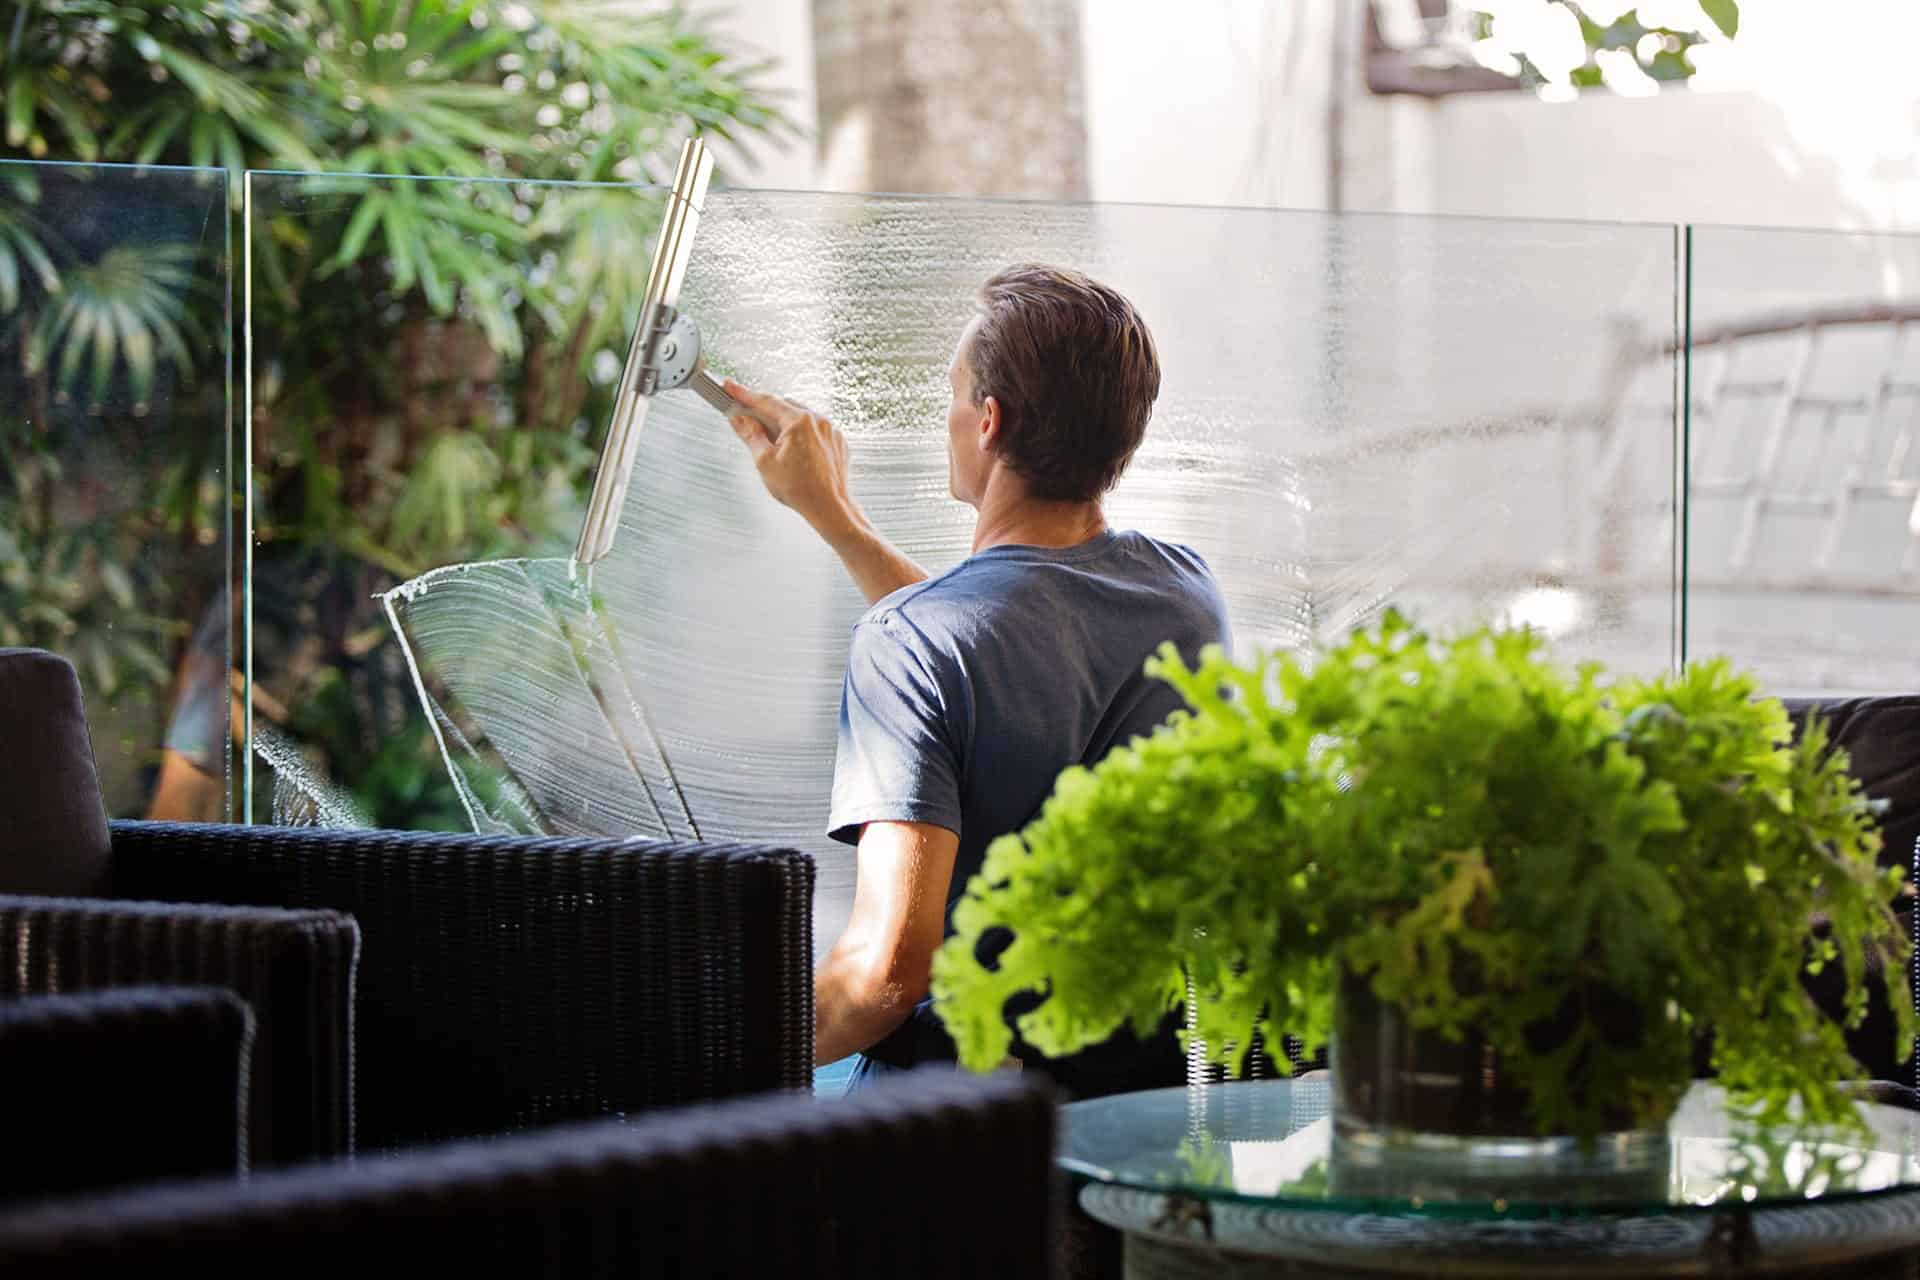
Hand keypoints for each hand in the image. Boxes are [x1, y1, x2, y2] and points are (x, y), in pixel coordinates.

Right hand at [723, 379, 853, 533]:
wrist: (830, 508)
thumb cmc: (800, 489)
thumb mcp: (765, 461)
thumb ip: (750, 435)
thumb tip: (739, 419)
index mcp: (799, 421)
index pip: (765, 401)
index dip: (744, 394)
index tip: (730, 388)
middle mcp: (818, 420)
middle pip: (784, 407)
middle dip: (765, 413)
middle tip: (748, 420)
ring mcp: (831, 430)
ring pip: (801, 417)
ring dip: (785, 424)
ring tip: (775, 447)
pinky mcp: (837, 441)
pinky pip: (815, 430)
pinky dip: (802, 435)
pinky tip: (795, 454)